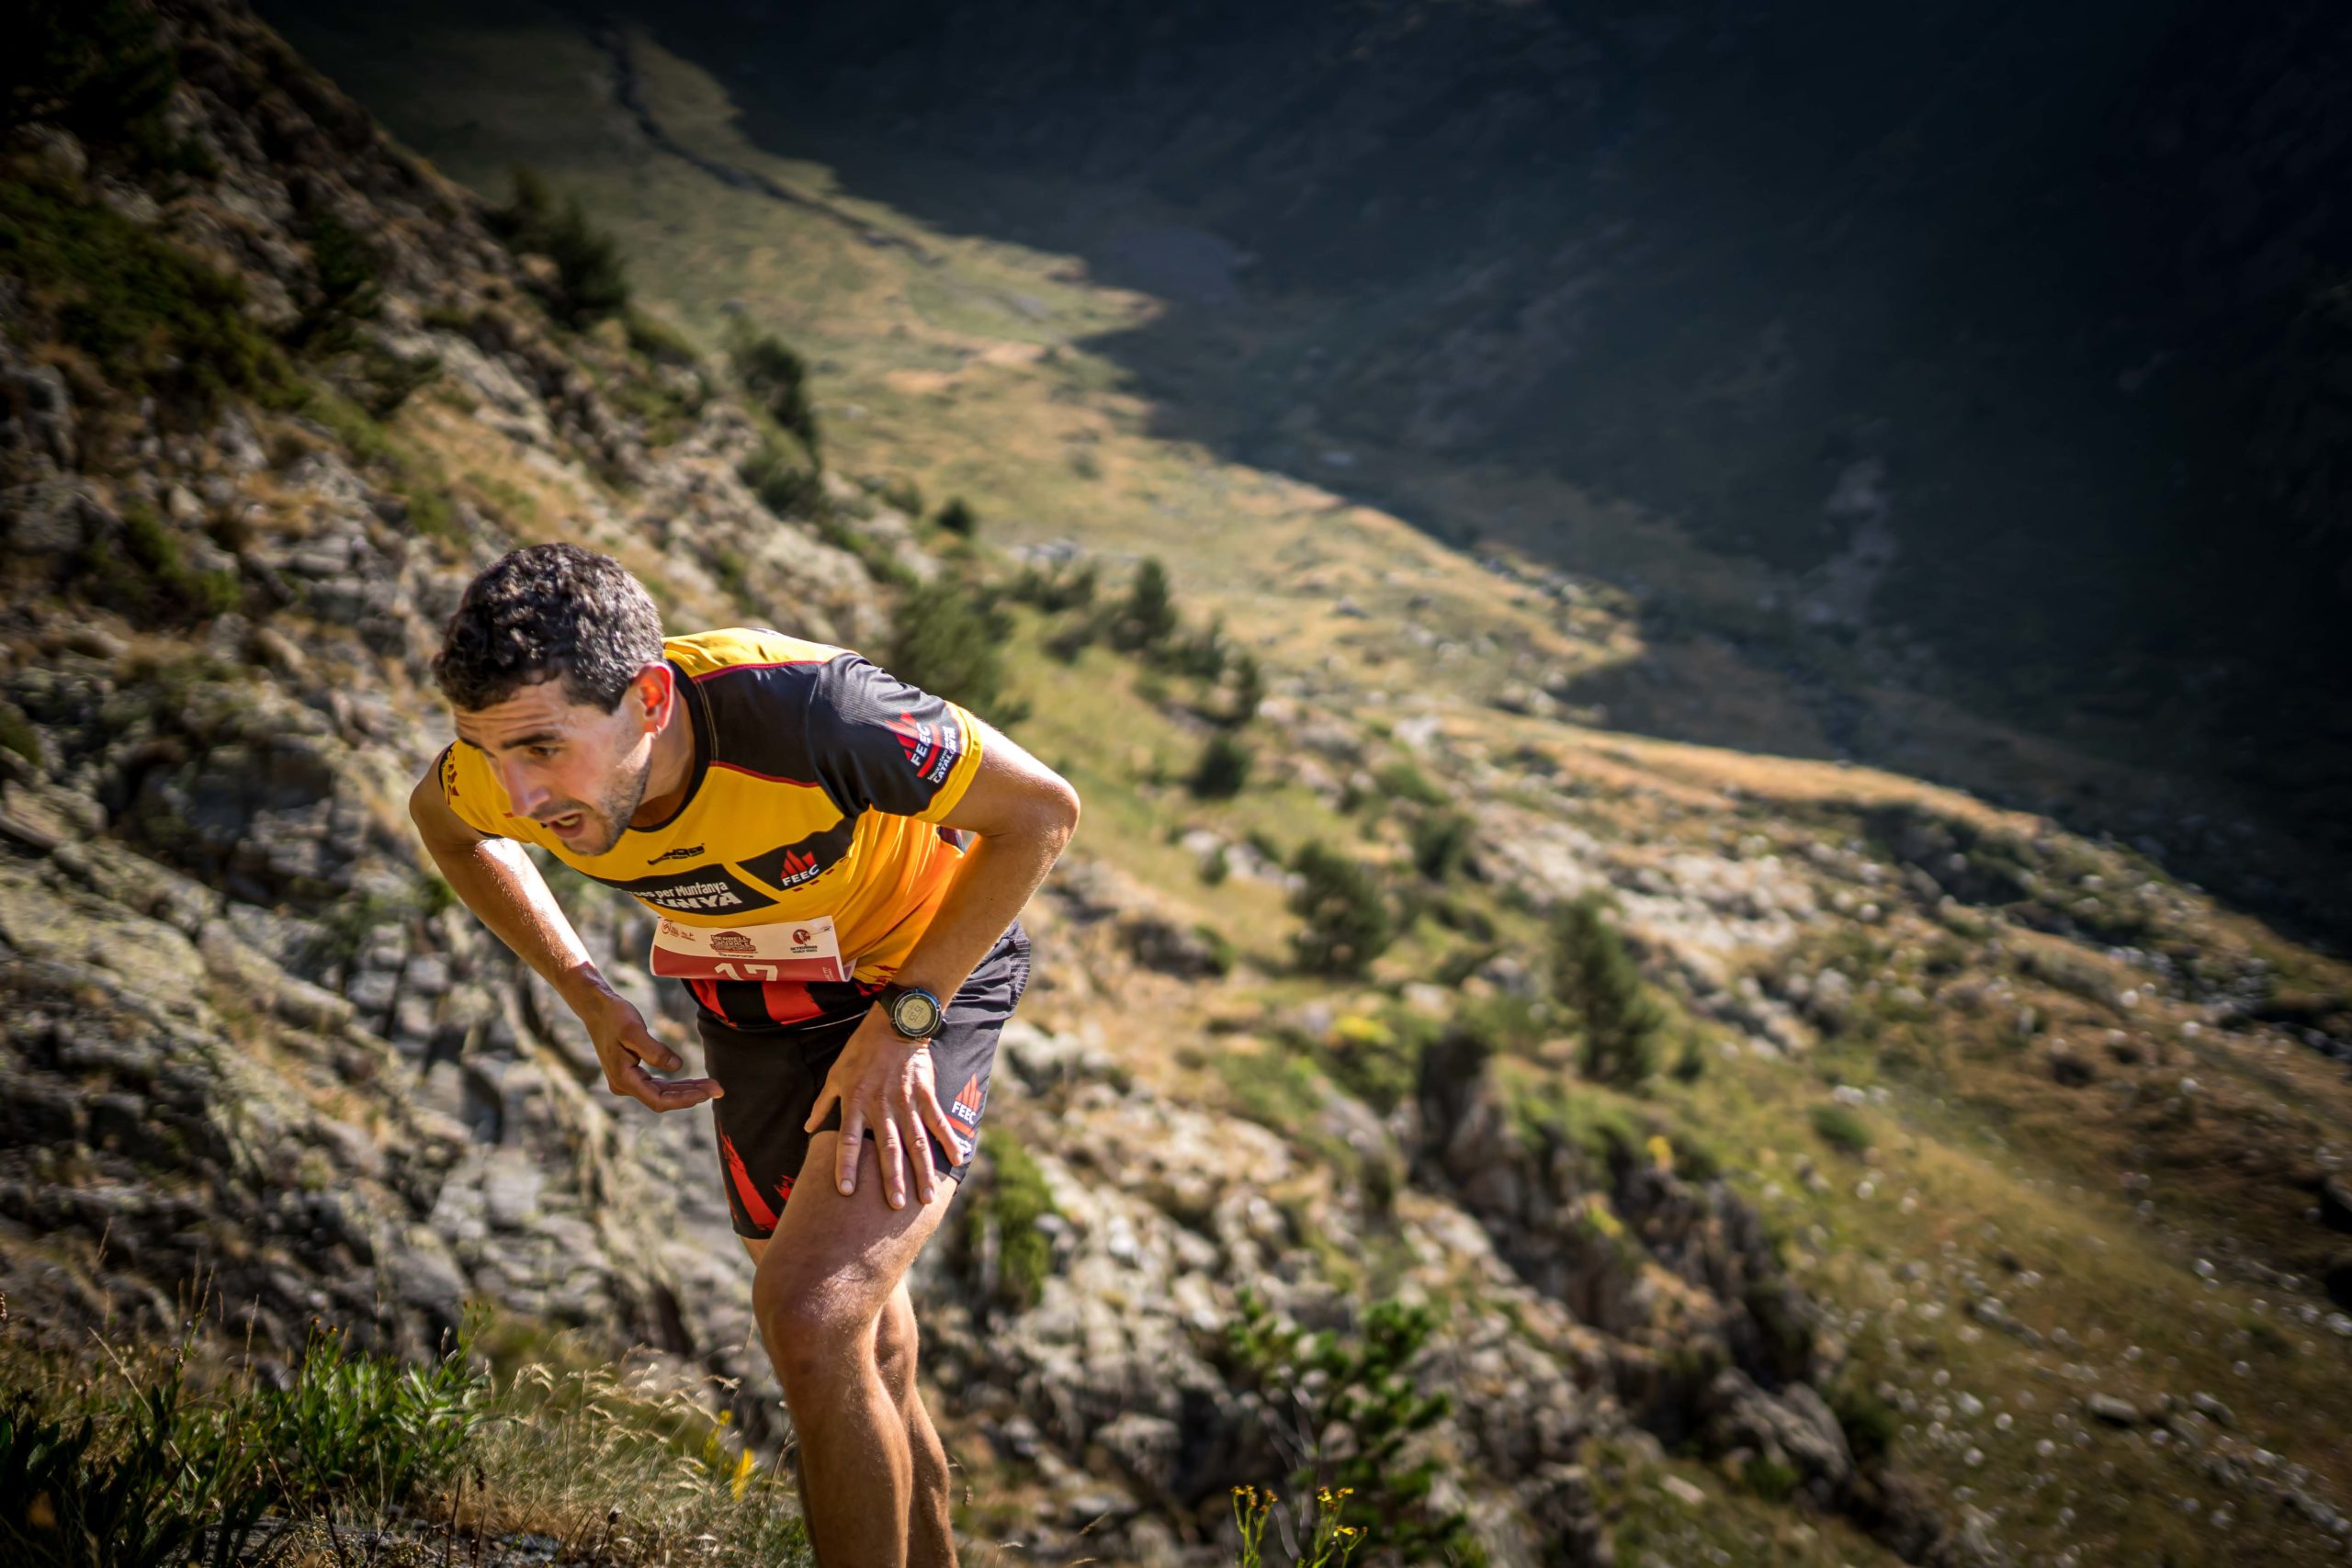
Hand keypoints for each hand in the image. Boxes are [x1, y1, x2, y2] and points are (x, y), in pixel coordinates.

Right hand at [576, 988, 722, 1111]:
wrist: (597, 1008)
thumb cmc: (614, 1016)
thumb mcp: (634, 1030)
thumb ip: (654, 1050)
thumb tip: (677, 1067)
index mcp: (623, 1079)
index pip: (659, 1100)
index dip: (685, 1099)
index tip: (707, 1093)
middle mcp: (624, 1085)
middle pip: (663, 1099)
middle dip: (691, 1095)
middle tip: (719, 1089)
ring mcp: (628, 1081)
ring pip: (662, 1093)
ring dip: (686, 1090)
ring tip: (711, 1085)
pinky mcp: (633, 1074)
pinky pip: (658, 1084)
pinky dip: (677, 1084)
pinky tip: (694, 1082)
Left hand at [805, 1008, 962, 1208]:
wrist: (895, 1023)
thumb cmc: (861, 1050)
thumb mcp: (835, 1074)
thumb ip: (823, 1104)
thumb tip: (807, 1128)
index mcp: (855, 1103)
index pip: (848, 1141)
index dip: (846, 1167)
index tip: (846, 1192)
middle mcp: (881, 1107)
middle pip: (887, 1149)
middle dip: (891, 1179)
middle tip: (896, 1205)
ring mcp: (906, 1102)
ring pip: (915, 1142)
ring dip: (921, 1171)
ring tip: (926, 1197)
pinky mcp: (926, 1094)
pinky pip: (938, 1121)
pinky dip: (949, 1140)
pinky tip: (959, 1159)